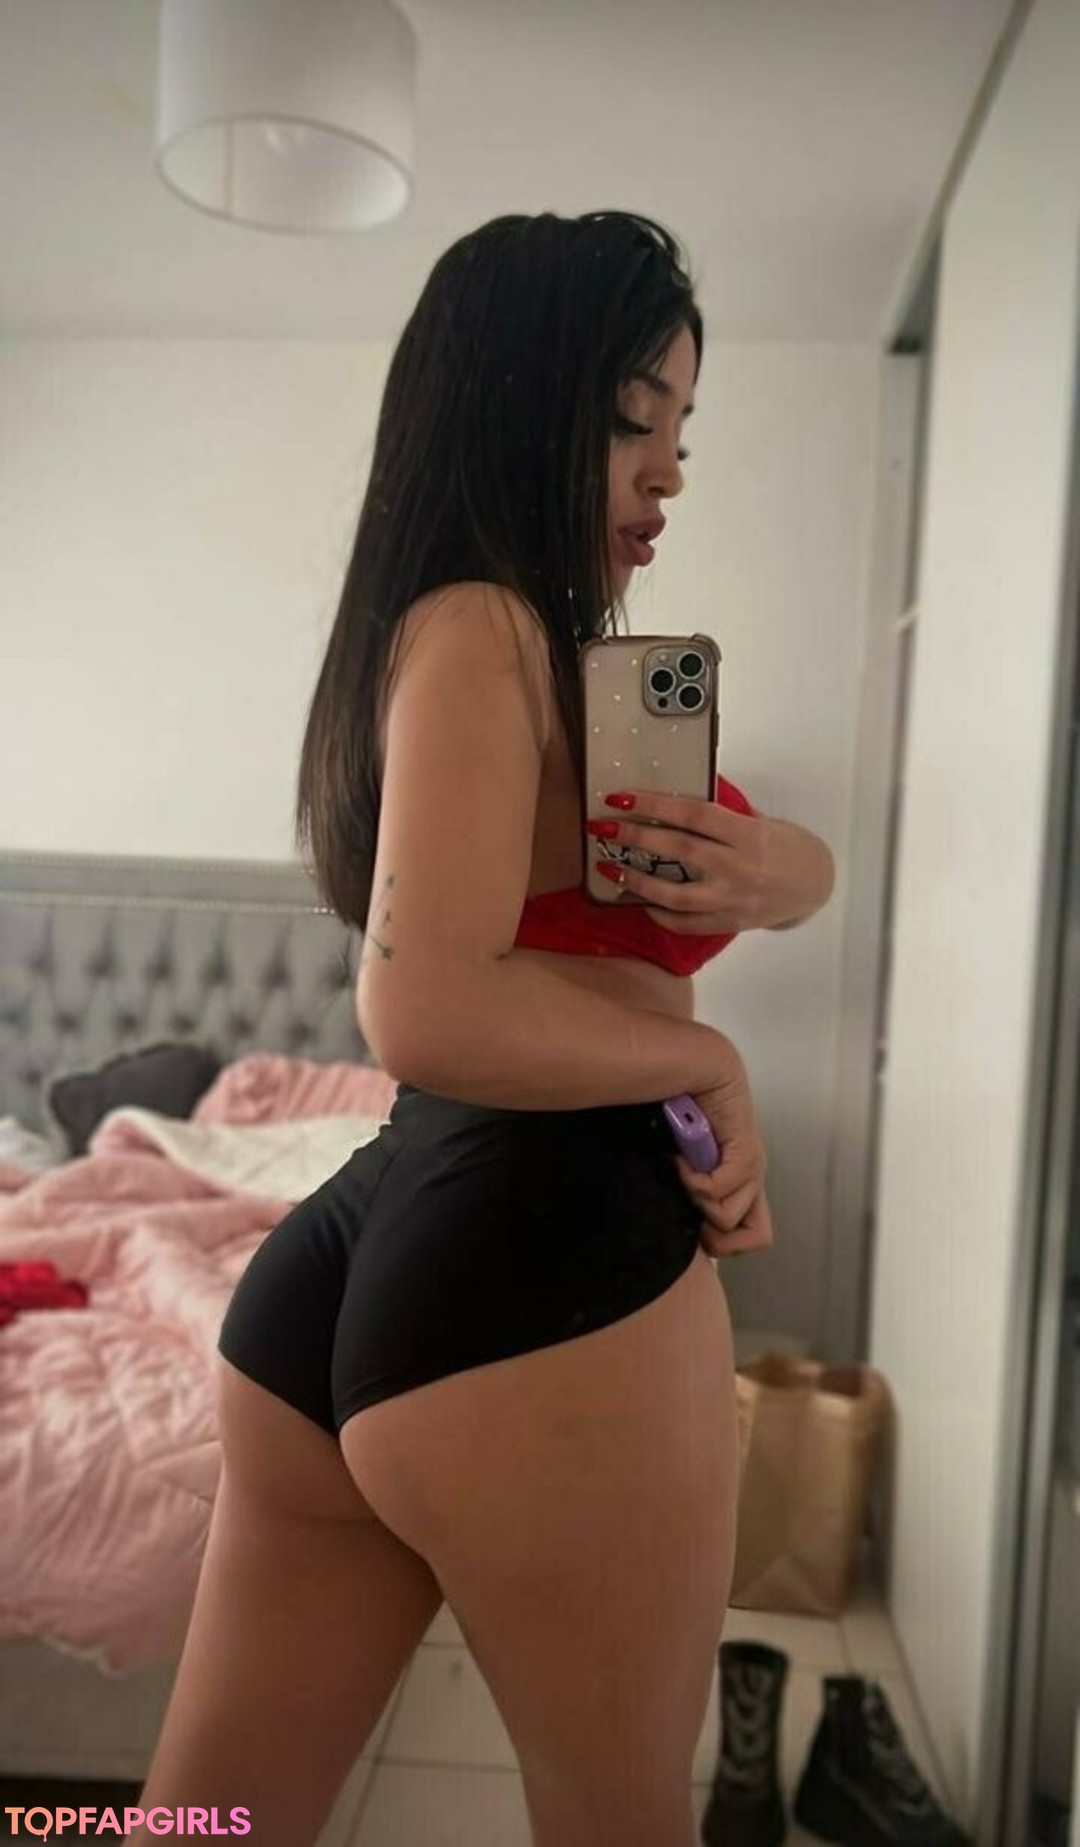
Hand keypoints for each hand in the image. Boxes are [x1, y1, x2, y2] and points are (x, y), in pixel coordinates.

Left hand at [590, 790, 833, 931]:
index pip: (693, 814)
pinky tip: (642, 903)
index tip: (620, 797)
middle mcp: (738, 868)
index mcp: (747, 835)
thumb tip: (675, 808)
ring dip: (637, 882)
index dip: (654, 804)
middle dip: (634, 837)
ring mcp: (732, 899)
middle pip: (678, 850)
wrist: (815, 885)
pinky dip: (661, 915)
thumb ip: (723, 819)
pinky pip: (688, 924)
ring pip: (676, 895)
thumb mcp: (761, 822)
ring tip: (610, 867)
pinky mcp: (730, 923)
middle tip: (601, 827)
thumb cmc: (785, 846)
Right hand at [674, 1069, 772, 1258]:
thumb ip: (691, 1187)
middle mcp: (757, 1178)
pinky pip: (717, 1188)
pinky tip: (681, 1158)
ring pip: (727, 1216)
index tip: (696, 1227)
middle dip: (717, 1236)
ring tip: (684, 1171)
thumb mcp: (691, 1162)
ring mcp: (755, 1166)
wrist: (702, 1069)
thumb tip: (672, 1219)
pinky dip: (691, 1178)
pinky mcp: (746, 1152)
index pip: (756, 1236)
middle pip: (758, 1238)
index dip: (726, 1244)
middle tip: (691, 1207)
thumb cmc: (691, 1112)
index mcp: (747, 1183)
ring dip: (696, 1198)